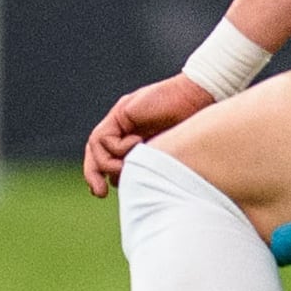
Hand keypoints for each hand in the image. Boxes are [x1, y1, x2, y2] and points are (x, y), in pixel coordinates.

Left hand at [82, 73, 217, 195]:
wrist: (198, 96)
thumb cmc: (193, 126)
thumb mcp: (167, 154)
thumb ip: (150, 165)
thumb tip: (136, 188)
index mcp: (133, 140)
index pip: (106, 159)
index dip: (100, 176)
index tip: (101, 193)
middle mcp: (123, 129)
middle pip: (95, 153)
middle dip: (93, 174)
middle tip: (100, 193)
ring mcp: (121, 120)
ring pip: (96, 147)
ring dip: (109, 164)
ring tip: (130, 165)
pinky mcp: (121, 113)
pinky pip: (103, 138)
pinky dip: (118, 148)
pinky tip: (139, 144)